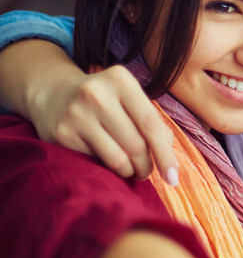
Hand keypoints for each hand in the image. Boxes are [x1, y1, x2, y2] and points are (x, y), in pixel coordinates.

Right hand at [29, 64, 177, 181]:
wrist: (52, 94)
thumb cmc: (105, 102)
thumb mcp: (130, 100)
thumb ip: (154, 124)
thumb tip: (169, 161)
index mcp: (120, 80)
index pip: (151, 125)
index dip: (166, 155)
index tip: (174, 177)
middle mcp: (97, 94)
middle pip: (136, 145)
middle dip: (147, 167)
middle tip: (146, 173)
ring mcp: (76, 114)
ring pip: (117, 159)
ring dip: (130, 172)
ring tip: (131, 171)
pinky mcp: (61, 134)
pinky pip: (95, 163)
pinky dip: (106, 169)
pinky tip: (105, 162)